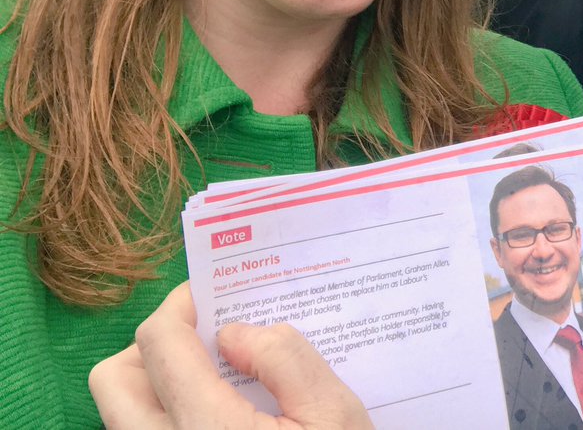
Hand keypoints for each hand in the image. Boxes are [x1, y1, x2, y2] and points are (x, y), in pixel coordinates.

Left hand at [89, 281, 371, 428]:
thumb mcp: (337, 416)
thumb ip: (285, 359)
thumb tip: (235, 334)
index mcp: (207, 429)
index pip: (157, 343)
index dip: (181, 305)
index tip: (213, 296)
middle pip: (114, 380)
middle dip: (153, 345)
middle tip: (204, 338)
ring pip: (122, 418)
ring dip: (156, 385)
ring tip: (212, 379)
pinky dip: (167, 419)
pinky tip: (216, 419)